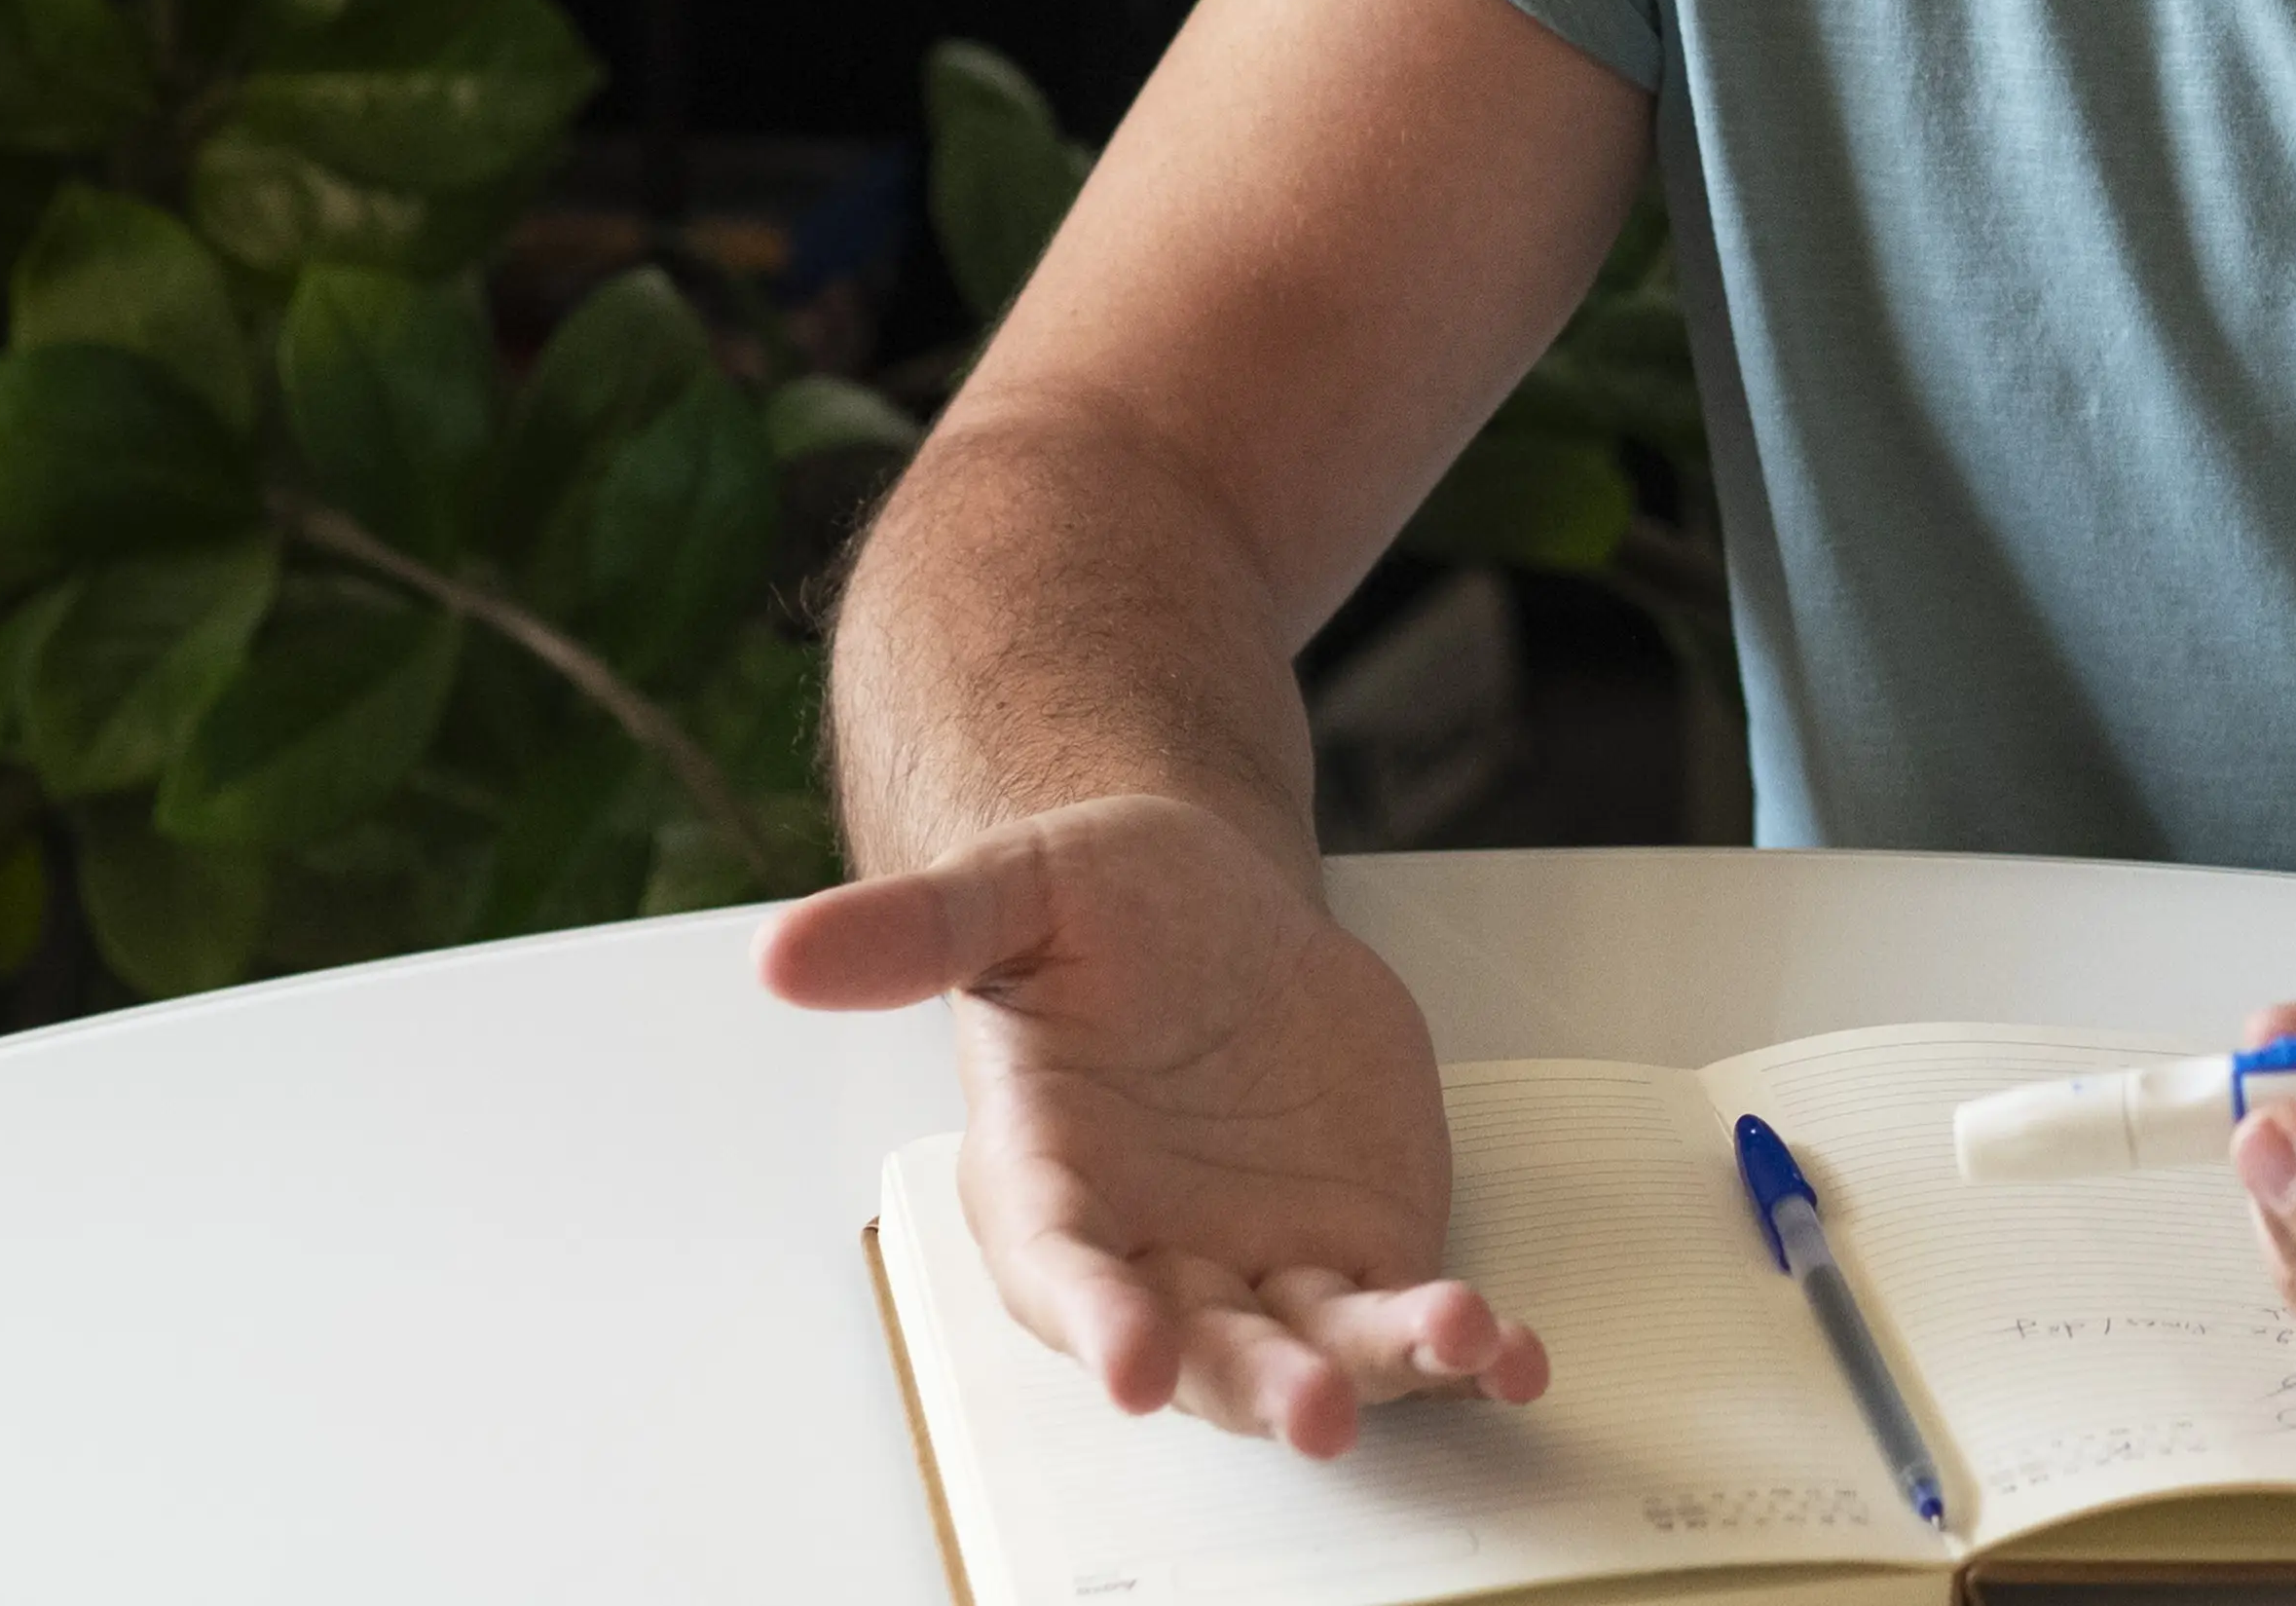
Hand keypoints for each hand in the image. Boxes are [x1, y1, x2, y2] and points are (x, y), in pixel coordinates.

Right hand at [758, 789, 1539, 1452]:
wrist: (1216, 904)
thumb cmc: (1108, 908)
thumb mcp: (1016, 887)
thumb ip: (918, 927)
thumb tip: (784, 952)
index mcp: (1046, 1185)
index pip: (1064, 1273)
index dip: (1098, 1322)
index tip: (1130, 1360)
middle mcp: (1149, 1252)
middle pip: (1198, 1349)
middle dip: (1255, 1383)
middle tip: (1312, 1408)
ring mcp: (1260, 1262)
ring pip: (1315, 1346)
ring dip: (1379, 1365)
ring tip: (1456, 1342)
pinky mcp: (1355, 1249)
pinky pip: (1402, 1318)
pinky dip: (1459, 1345)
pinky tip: (1511, 1349)